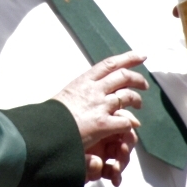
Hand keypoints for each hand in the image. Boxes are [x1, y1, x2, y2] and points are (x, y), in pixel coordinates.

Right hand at [53, 51, 146, 183]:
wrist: (43, 130)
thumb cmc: (50, 115)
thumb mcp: (66, 96)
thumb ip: (82, 93)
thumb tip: (92, 95)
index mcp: (83, 81)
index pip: (109, 64)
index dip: (128, 58)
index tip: (141, 56)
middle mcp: (94, 90)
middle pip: (123, 76)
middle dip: (137, 78)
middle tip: (144, 84)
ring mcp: (100, 106)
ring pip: (128, 96)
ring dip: (137, 99)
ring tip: (139, 104)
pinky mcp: (103, 124)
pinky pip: (125, 121)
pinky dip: (130, 123)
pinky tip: (132, 126)